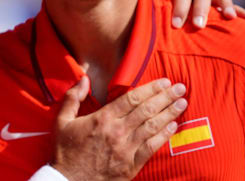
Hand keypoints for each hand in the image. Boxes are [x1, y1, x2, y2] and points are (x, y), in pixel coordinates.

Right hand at [52, 77, 186, 180]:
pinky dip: (164, 135)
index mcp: (102, 119)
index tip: (164, 82)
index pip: (132, 99)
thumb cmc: (66, 152)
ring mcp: (126, 149)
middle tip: (180, 87)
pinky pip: (152, 147)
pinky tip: (173, 126)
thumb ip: (73, 97)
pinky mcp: (131, 165)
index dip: (150, 89)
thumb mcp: (62, 121)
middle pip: (146, 110)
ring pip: (153, 126)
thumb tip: (84, 79)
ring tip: (182, 103)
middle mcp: (117, 132)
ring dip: (169, 113)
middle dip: (165, 97)